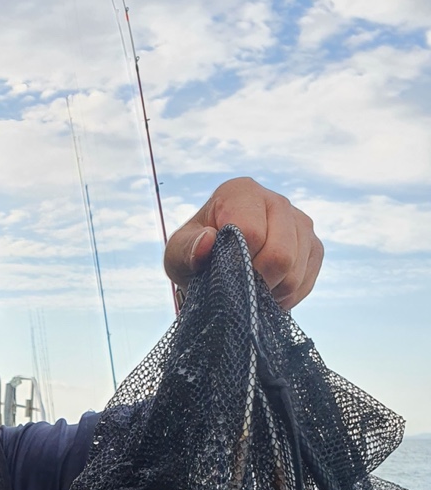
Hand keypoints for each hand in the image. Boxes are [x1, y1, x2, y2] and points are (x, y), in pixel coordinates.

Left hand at [164, 177, 322, 309]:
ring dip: (271, 292)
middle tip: (239, 289)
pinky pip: (307, 281)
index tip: (223, 272)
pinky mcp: (313, 246)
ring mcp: (300, 222)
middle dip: (257, 282)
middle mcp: (276, 200)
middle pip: (280, 254)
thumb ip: (186, 249)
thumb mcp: (177, 254)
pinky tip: (267, 292)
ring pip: (295, 271)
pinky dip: (285, 297)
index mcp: (240, 192)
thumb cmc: (195, 255)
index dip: (238, 263)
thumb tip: (208, 240)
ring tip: (251, 290)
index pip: (251, 232)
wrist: (215, 266)